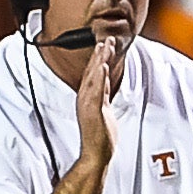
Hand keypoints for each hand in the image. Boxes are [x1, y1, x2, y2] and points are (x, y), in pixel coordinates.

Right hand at [75, 34, 119, 169]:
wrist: (96, 154)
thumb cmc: (100, 136)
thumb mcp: (103, 110)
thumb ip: (102, 96)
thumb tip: (104, 85)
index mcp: (88, 98)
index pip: (94, 74)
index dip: (99, 58)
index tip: (105, 44)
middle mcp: (86, 99)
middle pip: (93, 72)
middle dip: (100, 55)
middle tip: (107, 39)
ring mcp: (88, 105)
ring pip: (94, 78)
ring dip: (99, 61)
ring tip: (104, 47)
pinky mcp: (93, 112)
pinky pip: (96, 92)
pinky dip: (99, 78)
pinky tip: (102, 67)